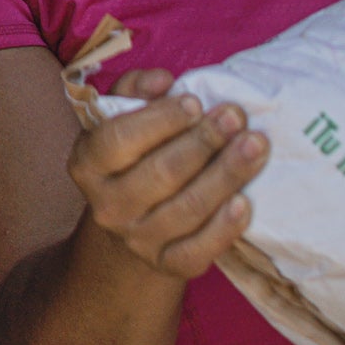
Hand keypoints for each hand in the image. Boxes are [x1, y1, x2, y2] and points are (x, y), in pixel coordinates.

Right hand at [68, 69, 267, 279]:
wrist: (136, 220)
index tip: (196, 102)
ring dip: (225, 175)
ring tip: (256, 145)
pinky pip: (197, 252)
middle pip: (161, 173)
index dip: (159, 120)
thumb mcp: (126, 115)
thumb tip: (162, 80)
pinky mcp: (167, 264)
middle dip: (204, 141)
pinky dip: (223, 229)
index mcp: (89, 163)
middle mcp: (107, 206)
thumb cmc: (139, 151)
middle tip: (236, 116)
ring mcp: (137, 240)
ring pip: (186, 209)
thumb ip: (137, 88)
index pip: (118, 140)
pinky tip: (245, 202)